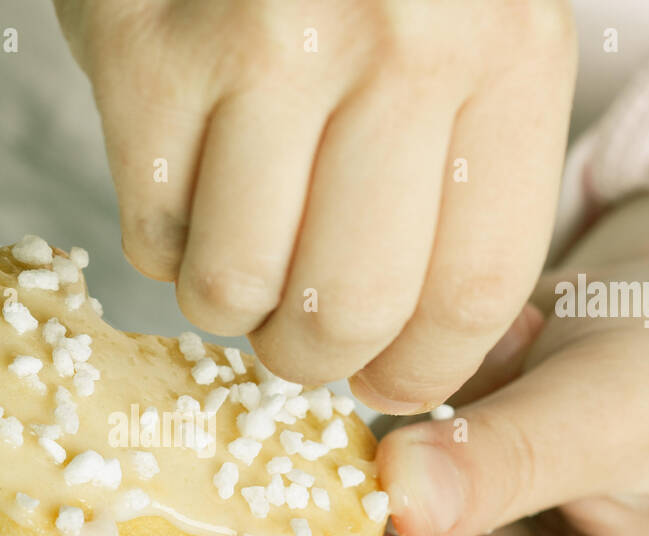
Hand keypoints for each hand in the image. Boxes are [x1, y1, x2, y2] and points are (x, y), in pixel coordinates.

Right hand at [54, 0, 575, 408]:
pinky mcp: (143, 51)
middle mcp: (396, 44)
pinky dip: (167, 242)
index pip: (474, 288)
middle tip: (297, 345)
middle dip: (313, 361)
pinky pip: (151, 232)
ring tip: (242, 256)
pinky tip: (192, 188)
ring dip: (229, 305)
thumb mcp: (467, 36)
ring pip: (233, 287)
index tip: (387, 386)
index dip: (423, 369)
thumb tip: (420, 353)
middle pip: (348, 308)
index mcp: (505, 49)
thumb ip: (463, 176)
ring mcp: (261, 47)